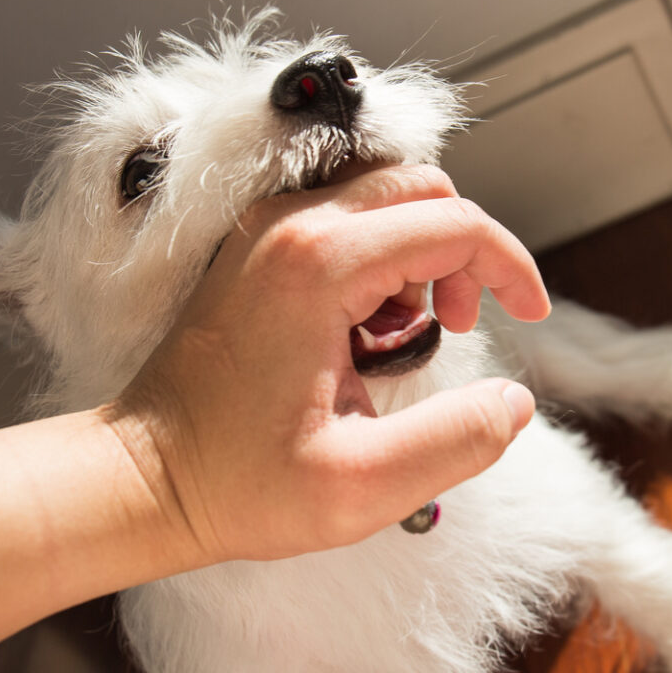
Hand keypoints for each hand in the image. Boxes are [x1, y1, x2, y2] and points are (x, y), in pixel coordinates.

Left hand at [107, 164, 548, 564]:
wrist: (143, 480)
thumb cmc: (237, 484)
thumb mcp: (364, 485)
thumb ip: (459, 440)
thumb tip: (515, 401)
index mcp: (321, 264)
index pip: (453, 224)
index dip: (509, 268)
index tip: (528, 317)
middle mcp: (289, 225)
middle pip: (419, 187)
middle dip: (464, 252)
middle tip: (457, 329)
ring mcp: (265, 232)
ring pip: (381, 196)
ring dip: (418, 254)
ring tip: (401, 341)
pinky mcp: (253, 251)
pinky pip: (341, 220)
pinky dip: (377, 259)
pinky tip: (361, 334)